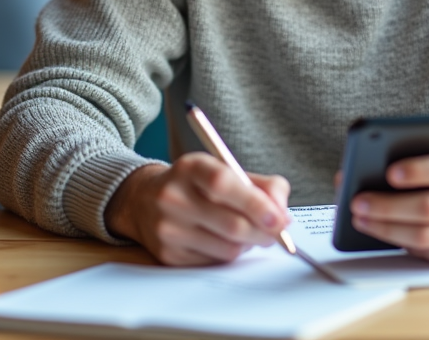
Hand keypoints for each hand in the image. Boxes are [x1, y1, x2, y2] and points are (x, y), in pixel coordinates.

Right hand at [105, 153, 290, 265]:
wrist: (144, 200)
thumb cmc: (197, 184)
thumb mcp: (225, 170)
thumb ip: (262, 185)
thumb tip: (283, 214)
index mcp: (191, 167)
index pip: (223, 184)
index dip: (255, 203)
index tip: (279, 219)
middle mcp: (173, 196)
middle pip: (230, 224)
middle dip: (264, 233)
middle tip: (278, 232)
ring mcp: (168, 228)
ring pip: (227, 248)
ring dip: (248, 244)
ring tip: (248, 233)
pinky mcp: (168, 254)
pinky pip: (214, 261)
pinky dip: (229, 254)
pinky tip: (225, 240)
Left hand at [349, 146, 428, 268]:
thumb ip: (414, 160)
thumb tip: (357, 174)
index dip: (418, 171)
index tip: (388, 173)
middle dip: (388, 207)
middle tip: (358, 202)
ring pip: (427, 236)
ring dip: (387, 229)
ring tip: (361, 219)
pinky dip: (401, 243)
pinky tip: (381, 232)